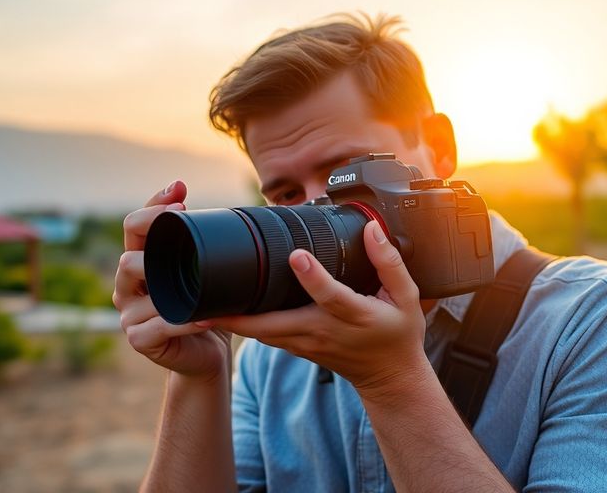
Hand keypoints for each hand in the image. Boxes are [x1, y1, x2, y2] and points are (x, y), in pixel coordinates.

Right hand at [113, 180, 231, 381]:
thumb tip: (238, 210)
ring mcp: (130, 314)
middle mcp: (128, 286)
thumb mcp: (209, 273)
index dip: (153, 206)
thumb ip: (210, 245)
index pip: (135, 228)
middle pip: (128, 254)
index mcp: (142, 264)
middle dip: (152, 232)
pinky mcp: (139, 339)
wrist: (207, 355)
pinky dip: (184, 321)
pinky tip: (205, 318)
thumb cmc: (208, 309)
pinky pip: (159, 325)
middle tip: (183, 216)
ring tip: (196, 272)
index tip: (181, 190)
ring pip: (137, 285)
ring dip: (168, 278)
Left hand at [213, 220, 429, 394]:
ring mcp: (306, 344)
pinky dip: (241, 326)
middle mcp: (323, 332)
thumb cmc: (398, 335)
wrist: (389, 379)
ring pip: (262, 334)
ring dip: (232, 322)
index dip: (313, 277)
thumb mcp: (407, 298)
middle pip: (275, 324)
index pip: (330, 296)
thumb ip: (389, 262)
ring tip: (199, 306)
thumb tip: (371, 228)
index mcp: (353, 316)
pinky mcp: (296, 349)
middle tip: (208, 298)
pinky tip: (219, 314)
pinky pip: (264, 337)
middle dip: (241, 314)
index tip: (296, 256)